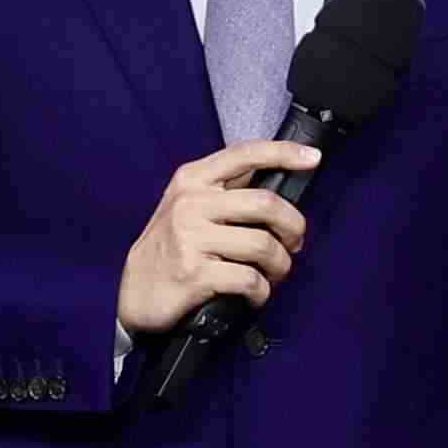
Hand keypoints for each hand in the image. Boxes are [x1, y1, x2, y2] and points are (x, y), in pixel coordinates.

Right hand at [114, 141, 316, 334]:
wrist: (134, 294)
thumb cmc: (170, 248)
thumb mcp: (188, 207)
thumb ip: (225, 191)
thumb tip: (278, 179)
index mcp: (192, 180)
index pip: (244, 153)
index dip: (284, 152)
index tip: (312, 157)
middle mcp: (190, 204)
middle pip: (266, 203)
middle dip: (294, 227)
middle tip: (294, 243)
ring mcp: (190, 238)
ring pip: (263, 245)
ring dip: (280, 264)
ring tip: (275, 272)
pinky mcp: (194, 273)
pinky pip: (250, 279)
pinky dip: (262, 291)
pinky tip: (255, 294)